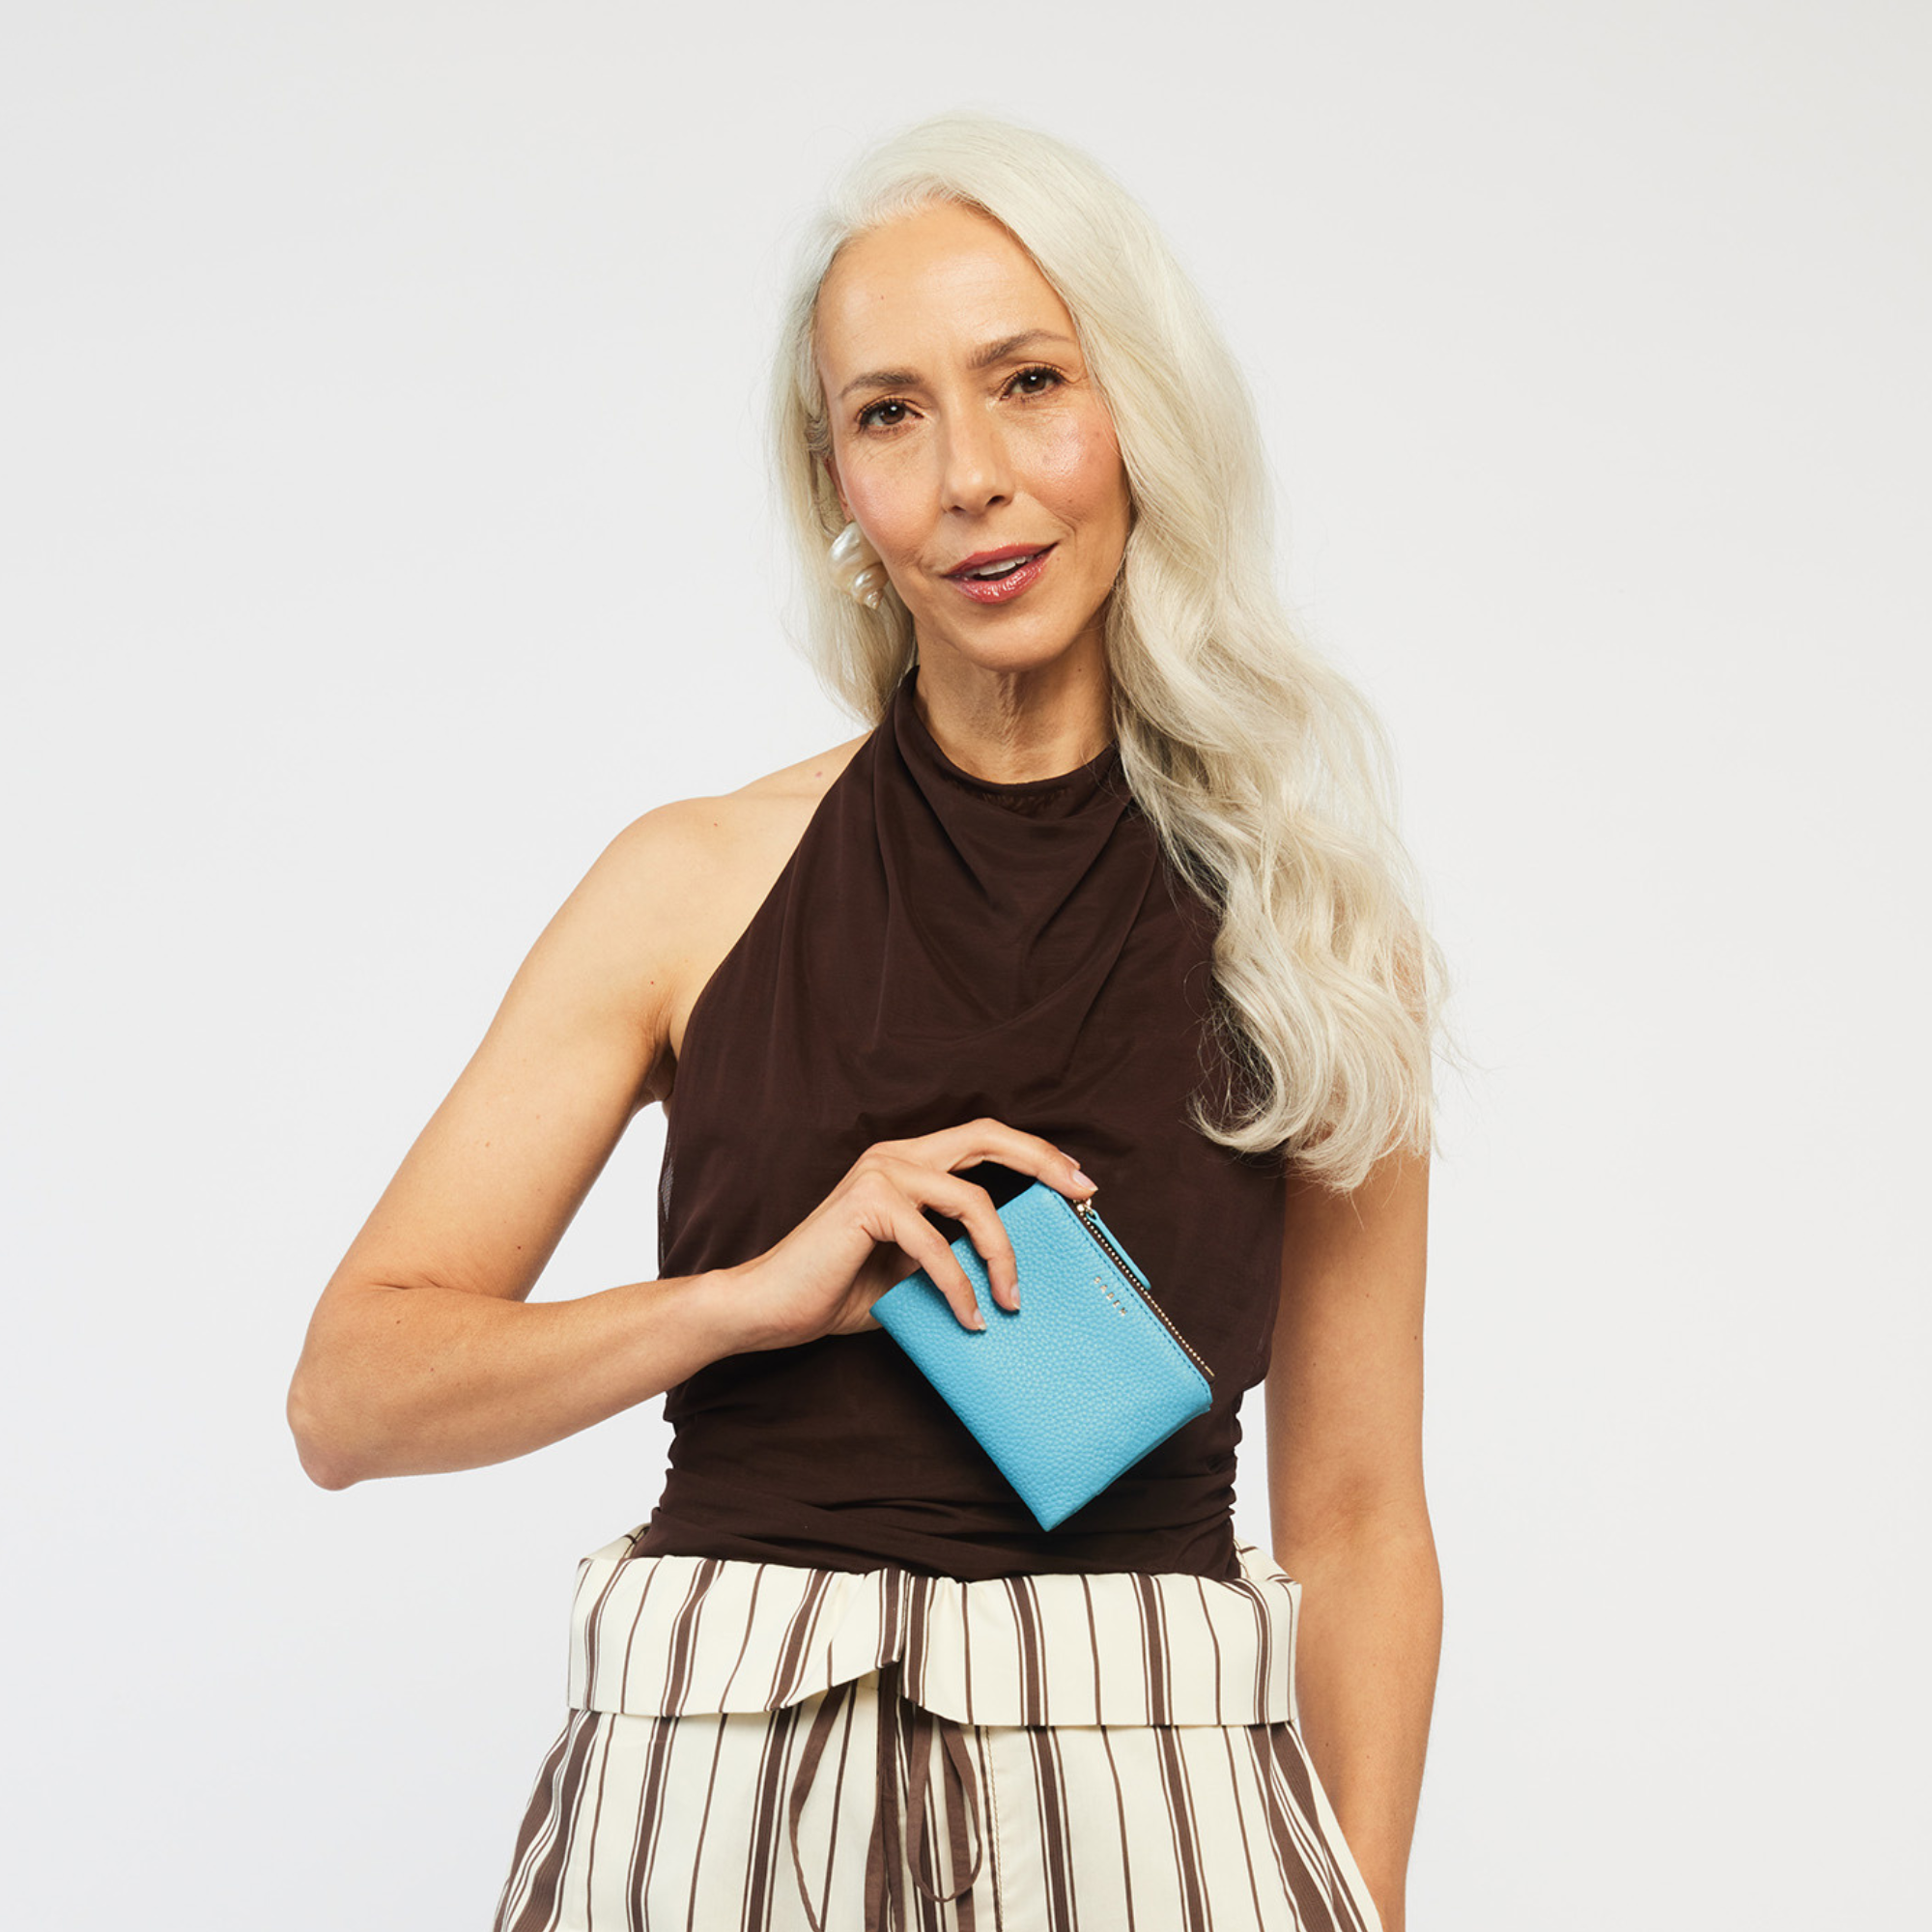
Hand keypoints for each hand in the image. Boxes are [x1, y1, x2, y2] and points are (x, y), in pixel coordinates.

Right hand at [730, 1118, 1097, 1351]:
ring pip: (973, 1202)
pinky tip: (971, 1319)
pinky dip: (960, 1286)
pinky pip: (937, 1246)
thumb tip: (1015, 1275)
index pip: (982, 1139)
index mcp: (907, 1163)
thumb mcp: (913, 1270)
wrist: (769, 1307)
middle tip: (1083, 1193)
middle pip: (986, 1136)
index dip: (1034, 1153)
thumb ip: (954, 1256)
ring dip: (1003, 1256)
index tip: (1078, 1183)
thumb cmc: (837, 1290)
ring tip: (1012, 1303)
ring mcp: (882, 1174)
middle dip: (1042, 1160)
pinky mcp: (869, 1204)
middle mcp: (896, 1155)